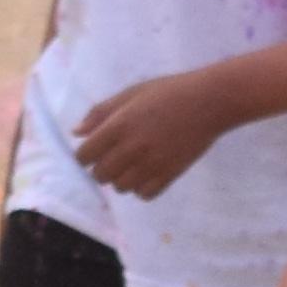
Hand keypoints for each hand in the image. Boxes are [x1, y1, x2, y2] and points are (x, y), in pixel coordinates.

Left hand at [70, 69, 228, 200]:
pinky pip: (144, 195)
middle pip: (100, 175)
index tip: (94, 151)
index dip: (85, 155)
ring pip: (120, 188)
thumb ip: (101, 112)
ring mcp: (152, 164)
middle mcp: (132, 148)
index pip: (85, 155)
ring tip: (132, 165)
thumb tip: (77, 133)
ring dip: (121, 179)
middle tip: (114, 157)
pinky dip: (141, 188)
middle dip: (101, 168)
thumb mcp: (131, 93)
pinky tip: (147, 173)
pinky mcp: (170, 174)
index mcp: (119, 125)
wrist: (209, 102)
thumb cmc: (168, 92)